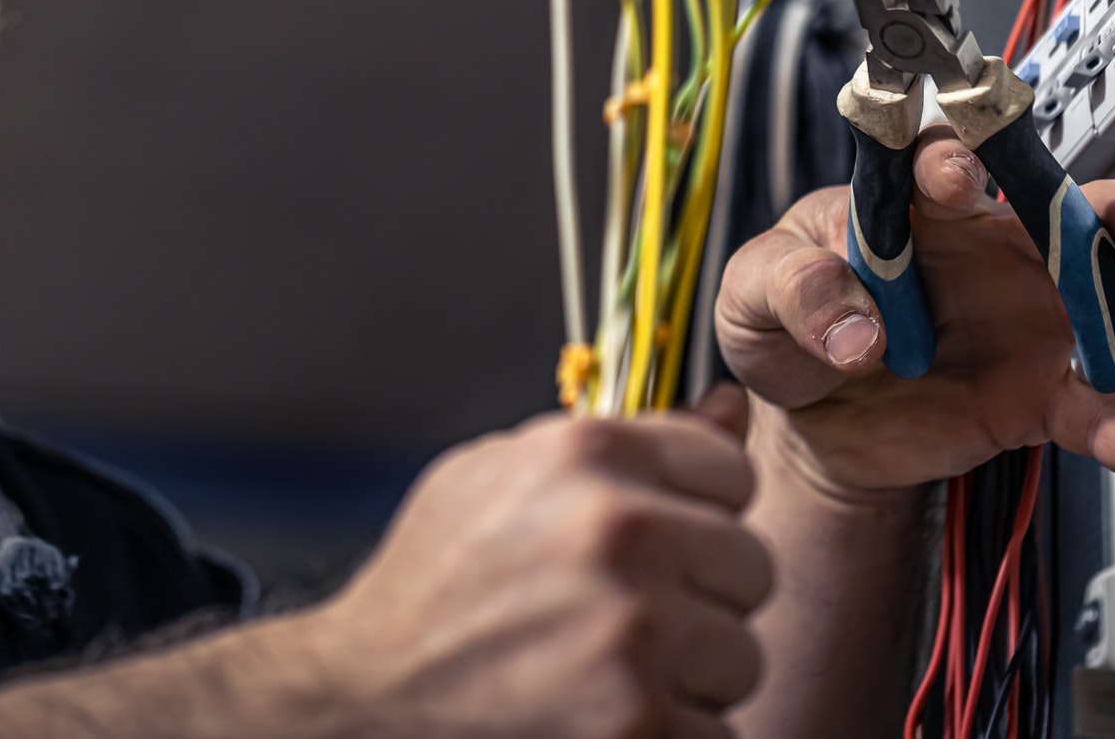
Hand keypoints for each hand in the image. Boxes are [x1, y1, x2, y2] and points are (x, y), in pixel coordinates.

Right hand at [300, 389, 769, 738]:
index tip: (660, 543)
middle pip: (750, 564)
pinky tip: (604, 718)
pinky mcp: (639, 725)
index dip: (698, 512)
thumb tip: (730, 408)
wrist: (364, 700)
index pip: (730, 471)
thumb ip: (625, 442)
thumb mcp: (502, 476)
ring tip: (608, 671)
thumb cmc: (430, 588)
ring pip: (740, 654)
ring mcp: (634, 634)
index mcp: (587, 454)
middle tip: (626, 618)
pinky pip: (718, 732)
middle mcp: (620, 532)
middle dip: (700, 597)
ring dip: (689, 675)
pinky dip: (672, 736)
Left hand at [717, 126, 1114, 493]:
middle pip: (1070, 217)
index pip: (945, 168)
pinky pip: (1095, 414)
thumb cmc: (787, 320)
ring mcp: (1025, 323)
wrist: (808, 415)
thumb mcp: (753, 293)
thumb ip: (793, 291)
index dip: (952, 165)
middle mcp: (989, 252)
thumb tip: (850, 331)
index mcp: (915, 207)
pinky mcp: (1033, 396)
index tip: (952, 174)